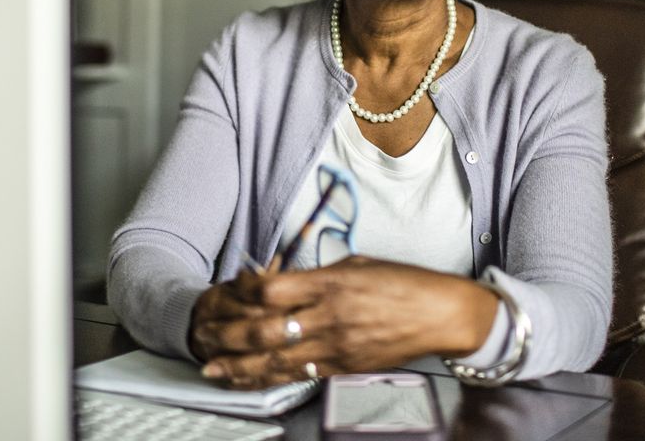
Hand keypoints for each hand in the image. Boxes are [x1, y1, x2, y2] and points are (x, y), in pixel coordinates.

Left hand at [192, 256, 498, 388]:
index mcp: (331, 282)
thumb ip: (319, 274)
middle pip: (264, 329)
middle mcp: (329, 316)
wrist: (442, 314)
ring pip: (275, 360)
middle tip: (203, 335)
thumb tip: (284, 279)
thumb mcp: (358, 264)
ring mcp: (336, 345)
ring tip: (211, 368)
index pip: (271, 288)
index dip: (241, 290)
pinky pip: (299, 376)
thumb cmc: (404, 283)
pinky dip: (268, 379)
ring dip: (238, 366)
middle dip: (227, 334)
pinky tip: (248, 381)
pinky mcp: (344, 367)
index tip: (228, 289)